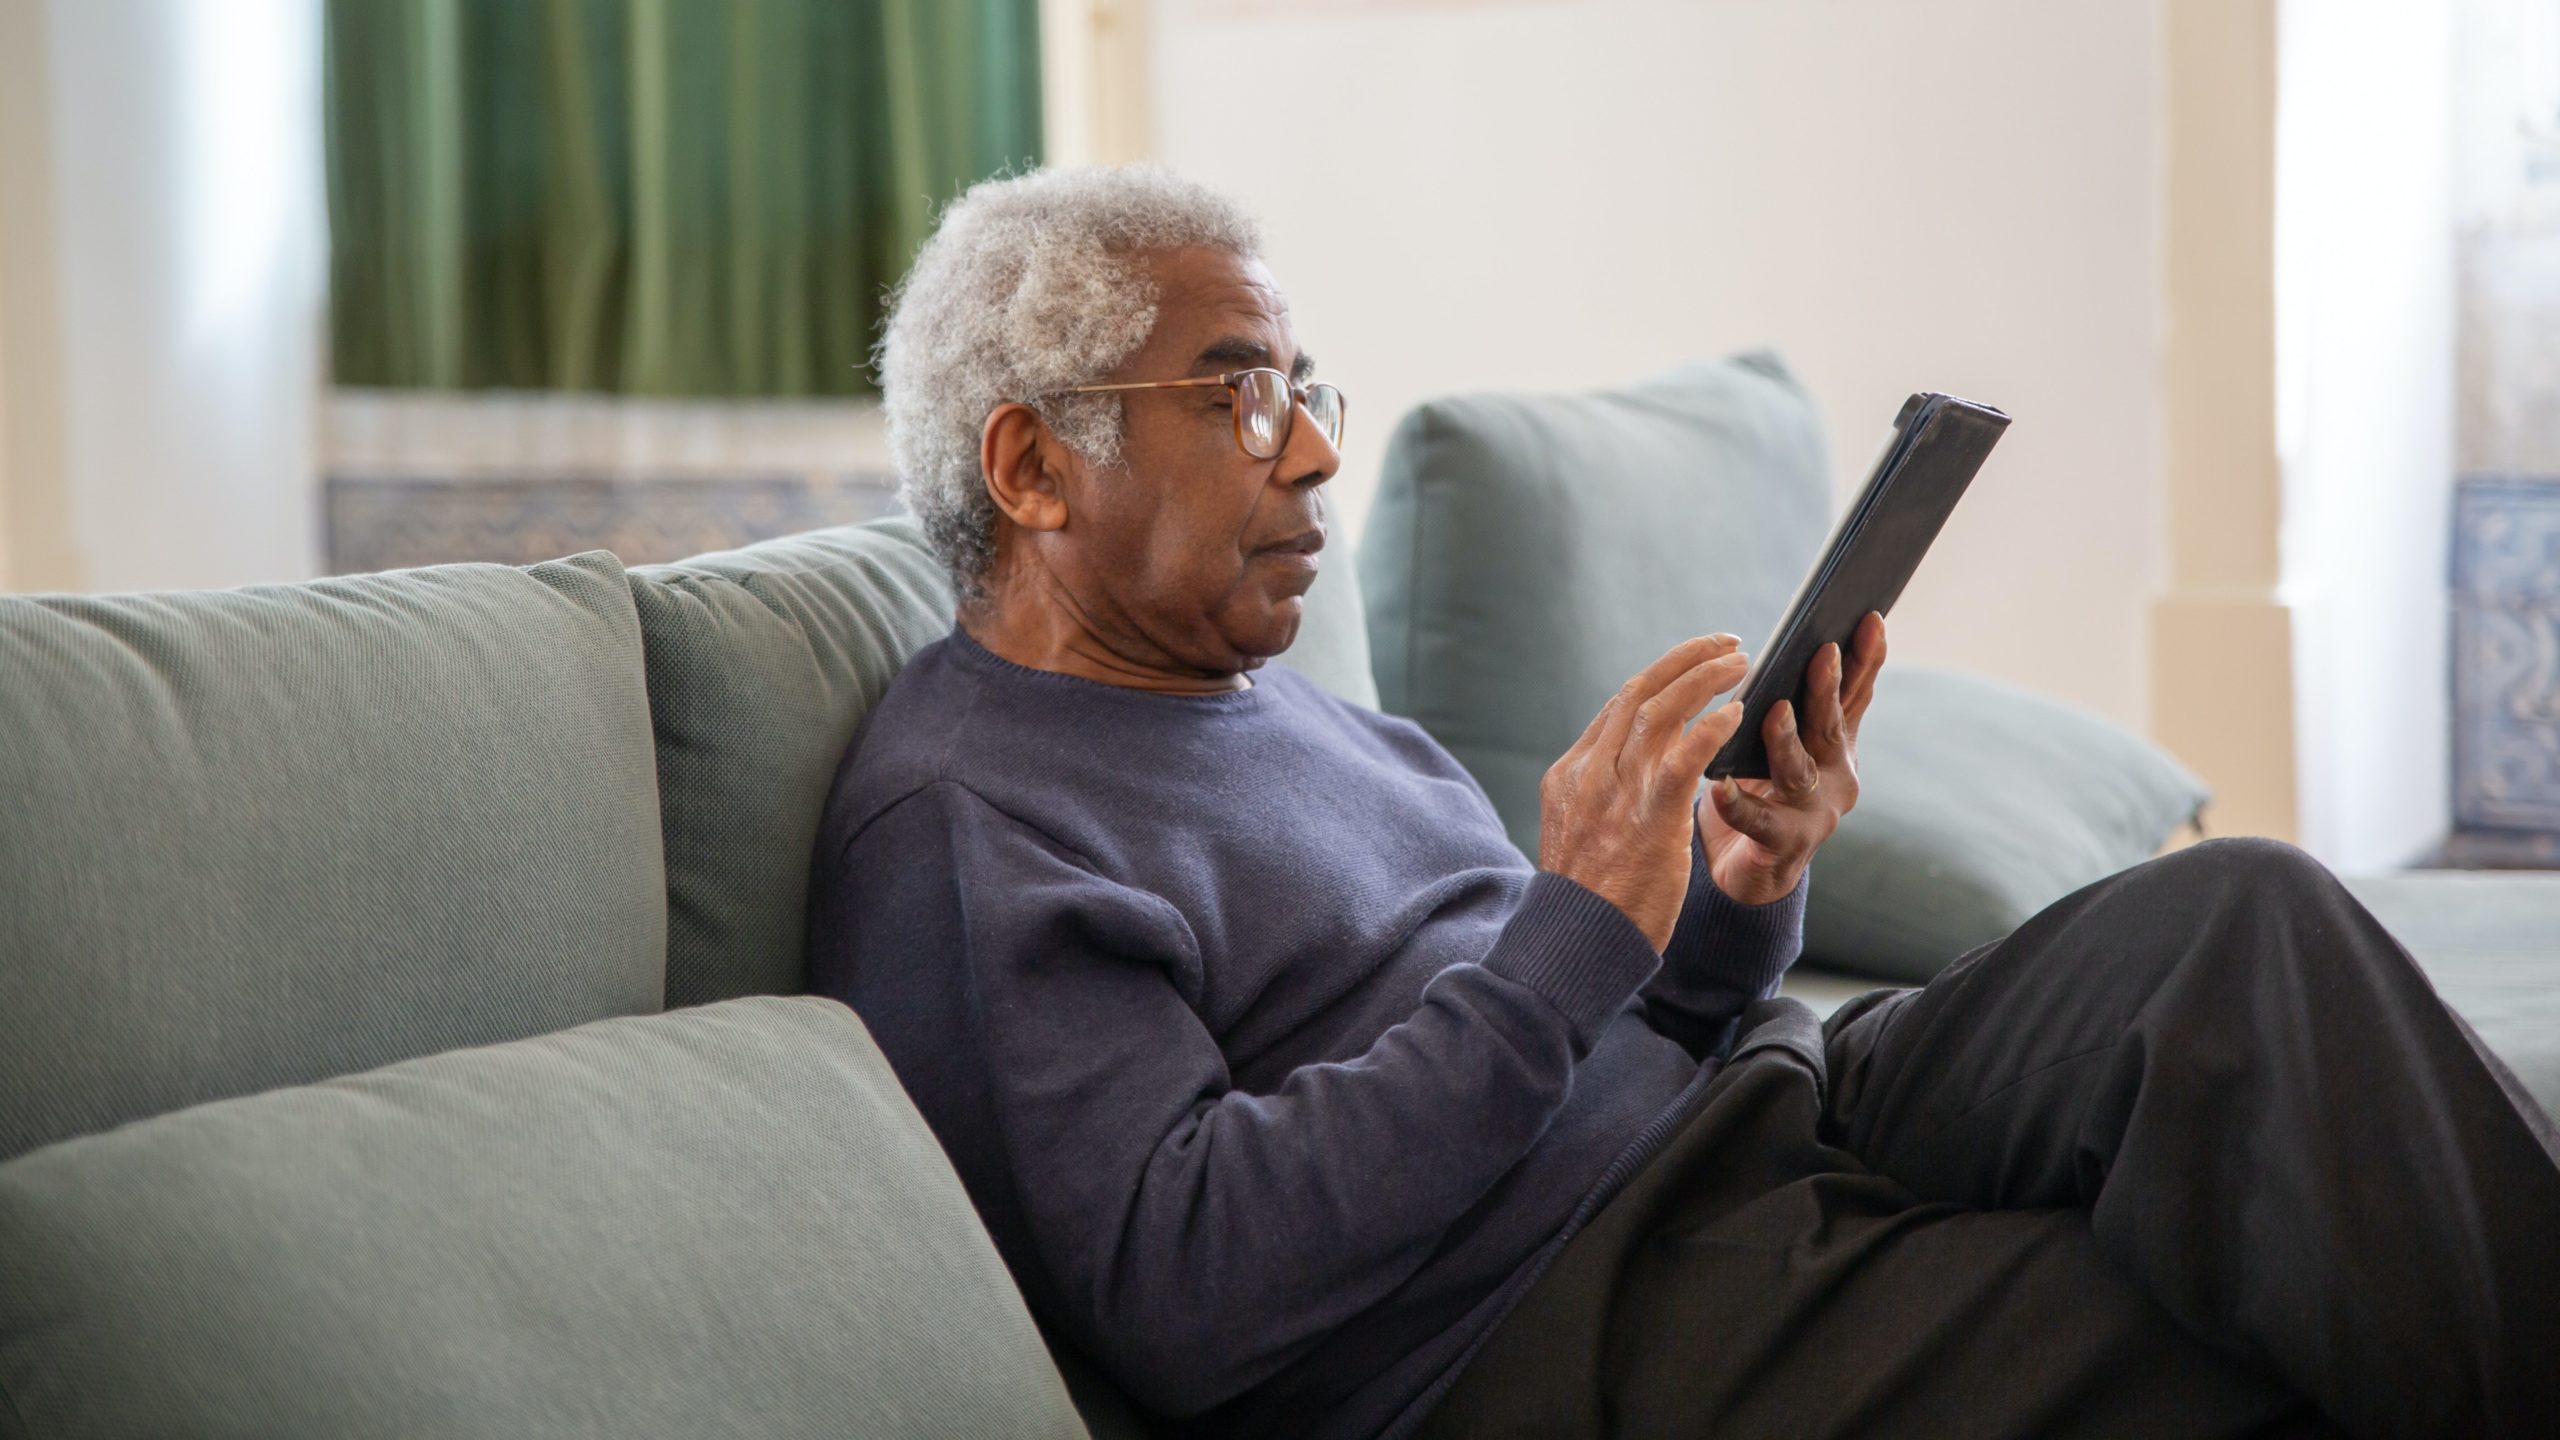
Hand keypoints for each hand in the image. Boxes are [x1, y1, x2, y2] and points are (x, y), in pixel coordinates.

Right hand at [1539, 635, 1752, 950]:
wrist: (1576, 942)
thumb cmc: (1589, 898)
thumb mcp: (1579, 833)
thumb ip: (1603, 797)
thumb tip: (1637, 776)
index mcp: (1571, 774)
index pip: (1618, 708)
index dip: (1661, 678)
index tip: (1692, 665)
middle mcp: (1589, 773)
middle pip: (1638, 693)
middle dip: (1685, 660)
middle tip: (1726, 645)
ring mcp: (1614, 792)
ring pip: (1660, 711)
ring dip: (1705, 679)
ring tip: (1741, 663)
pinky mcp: (1648, 817)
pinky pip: (1682, 756)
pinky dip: (1711, 728)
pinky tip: (1738, 713)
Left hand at [1700, 612, 1885, 904]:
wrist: (1751, 871)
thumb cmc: (1767, 790)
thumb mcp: (1792, 742)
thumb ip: (1801, 704)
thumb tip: (1810, 642)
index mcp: (1837, 745)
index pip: (1855, 694)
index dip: (1865, 658)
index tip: (1869, 617)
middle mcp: (1836, 776)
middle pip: (1829, 725)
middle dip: (1826, 689)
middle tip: (1823, 652)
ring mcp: (1813, 814)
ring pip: (1799, 771)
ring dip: (1787, 740)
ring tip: (1774, 712)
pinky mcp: (1782, 845)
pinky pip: (1757, 820)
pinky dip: (1738, 803)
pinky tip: (1720, 787)